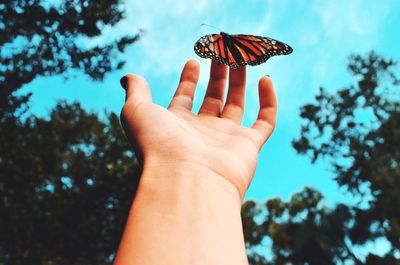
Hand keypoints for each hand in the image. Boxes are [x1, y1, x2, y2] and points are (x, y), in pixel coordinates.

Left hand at [120, 60, 276, 200]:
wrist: (186, 180)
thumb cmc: (158, 145)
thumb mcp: (137, 111)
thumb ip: (136, 92)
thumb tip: (127, 77)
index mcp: (177, 125)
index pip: (185, 98)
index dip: (188, 79)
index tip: (193, 60)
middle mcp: (202, 132)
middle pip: (212, 98)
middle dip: (217, 74)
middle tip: (221, 51)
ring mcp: (226, 139)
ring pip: (236, 104)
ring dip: (239, 80)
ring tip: (240, 56)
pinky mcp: (249, 146)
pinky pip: (265, 121)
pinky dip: (268, 101)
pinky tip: (266, 79)